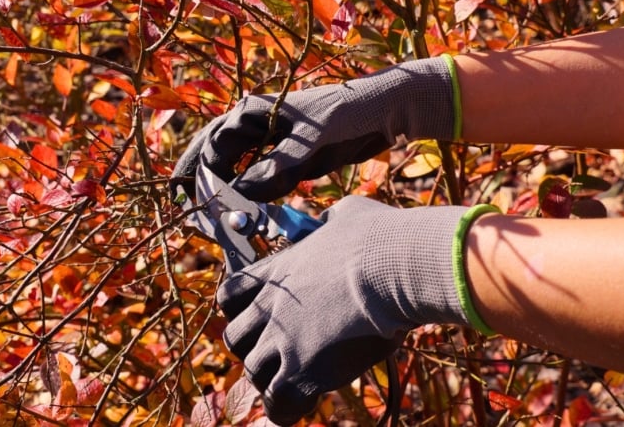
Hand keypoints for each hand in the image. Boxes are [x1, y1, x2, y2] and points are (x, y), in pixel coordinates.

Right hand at [173, 58, 456, 201]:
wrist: (384, 111)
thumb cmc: (346, 115)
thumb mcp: (311, 142)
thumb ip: (277, 166)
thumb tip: (241, 194)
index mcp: (253, 112)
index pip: (215, 146)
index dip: (205, 176)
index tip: (205, 203)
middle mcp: (255, 125)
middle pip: (216, 156)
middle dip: (201, 182)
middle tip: (185, 209)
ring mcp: (269, 143)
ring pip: (236, 170)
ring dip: (224, 192)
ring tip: (210, 219)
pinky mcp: (287, 159)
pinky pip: (260, 181)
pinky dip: (251, 197)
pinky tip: (246, 215)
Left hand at [217, 196, 483, 424]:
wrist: (393, 267)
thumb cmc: (379, 237)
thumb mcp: (347, 215)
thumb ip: (329, 222)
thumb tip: (333, 220)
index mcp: (277, 270)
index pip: (230, 294)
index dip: (239, 308)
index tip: (258, 315)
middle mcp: (271, 307)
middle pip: (235, 338)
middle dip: (253, 346)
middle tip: (278, 351)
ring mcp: (282, 340)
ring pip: (254, 372)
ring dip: (271, 378)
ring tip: (295, 379)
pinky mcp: (302, 371)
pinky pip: (277, 403)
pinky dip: (284, 408)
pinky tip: (302, 404)